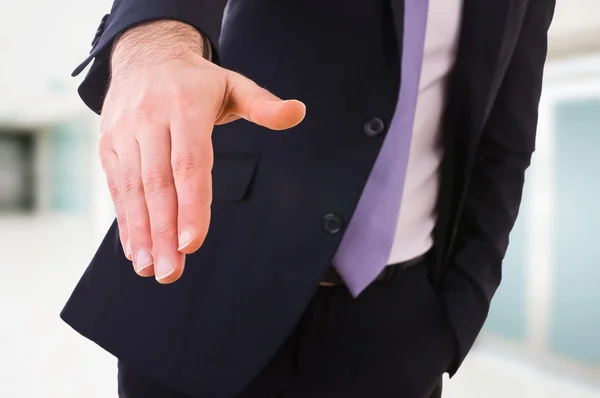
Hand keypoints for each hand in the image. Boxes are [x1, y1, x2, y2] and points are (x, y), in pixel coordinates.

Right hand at [100, 21, 304, 282]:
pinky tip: (135, 251)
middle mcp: (150, 120)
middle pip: (158, 185)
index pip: (189, 164)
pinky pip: (117, 188)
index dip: (191, 205)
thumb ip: (263, 104)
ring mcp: (124, 134)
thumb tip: (299, 113)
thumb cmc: (198, 82)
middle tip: (171, 273)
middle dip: (163, 233)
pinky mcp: (109, 146)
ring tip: (150, 270)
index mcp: (186, 107)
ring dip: (141, 234)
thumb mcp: (234, 84)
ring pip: (134, 191)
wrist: (146, 56)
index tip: (192, 244)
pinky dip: (126, 221)